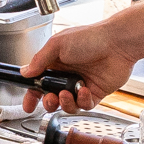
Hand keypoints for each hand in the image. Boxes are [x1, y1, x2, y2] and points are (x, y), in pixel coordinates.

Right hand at [18, 24, 134, 114]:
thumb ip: (39, 60)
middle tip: (50, 98)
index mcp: (56, 63)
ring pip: (67, 105)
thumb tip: (26, 72)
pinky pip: (84, 105)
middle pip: (51, 98)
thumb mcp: (57, 44)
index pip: (39, 84)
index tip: (28, 105)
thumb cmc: (91, 38)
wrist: (117, 43)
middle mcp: (67, 76)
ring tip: (65, 95)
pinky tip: (84, 90)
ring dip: (64, 103)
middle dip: (48, 102)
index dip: (32, 96)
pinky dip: (82, 101)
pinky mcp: (95, 93)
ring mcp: (81, 85)